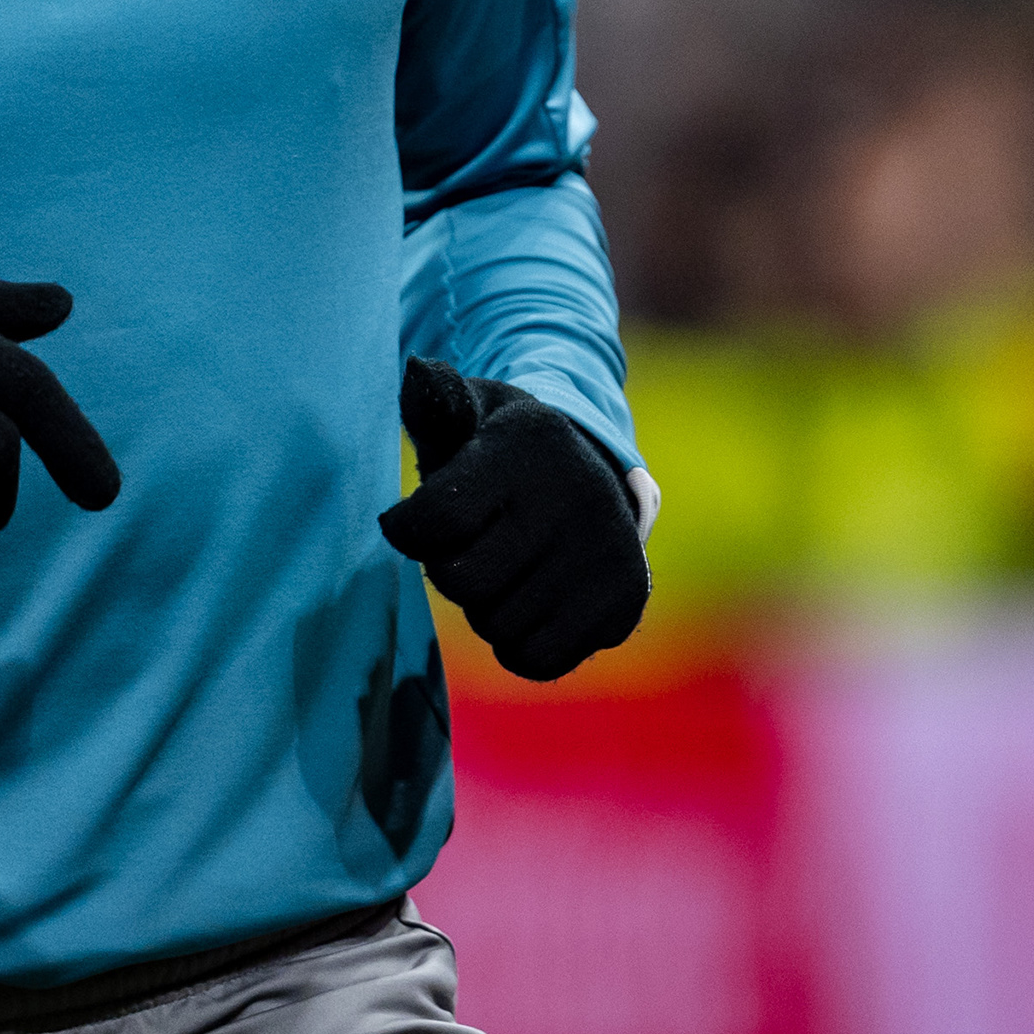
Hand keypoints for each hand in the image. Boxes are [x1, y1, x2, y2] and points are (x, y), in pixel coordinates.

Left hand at [378, 358, 647, 682]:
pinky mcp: (625, 602)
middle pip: (460, 580)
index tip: (418, 518)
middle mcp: (579, 493)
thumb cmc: (501, 453)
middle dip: (451, 568)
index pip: (431, 522)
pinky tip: (531, 602)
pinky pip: (536, 660)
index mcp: (529, 440)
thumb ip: (434, 402)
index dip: (409, 530)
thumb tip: (419, 373)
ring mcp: (608, 551)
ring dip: (486, 606)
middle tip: (475, 541)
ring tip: (510, 565)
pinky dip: (519, 645)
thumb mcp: (467, 414)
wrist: (591, 477)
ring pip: (495, 625)